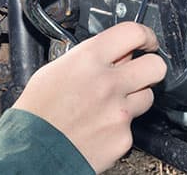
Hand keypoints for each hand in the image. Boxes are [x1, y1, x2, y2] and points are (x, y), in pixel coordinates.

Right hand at [14, 22, 166, 172]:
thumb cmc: (36, 113)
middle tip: (141, 71)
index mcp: (89, 60)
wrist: (31, 153)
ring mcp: (119, 112)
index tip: (146, 41)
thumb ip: (86, 59)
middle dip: (151, 67)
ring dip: (135, 97)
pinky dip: (118, 126)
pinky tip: (99, 127)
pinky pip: (131, 126)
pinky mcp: (123, 138)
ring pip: (148, 96)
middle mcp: (108, 83)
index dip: (145, 35)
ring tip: (111, 104)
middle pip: (155, 66)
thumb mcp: (54, 70)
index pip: (133, 33)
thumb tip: (108, 55)